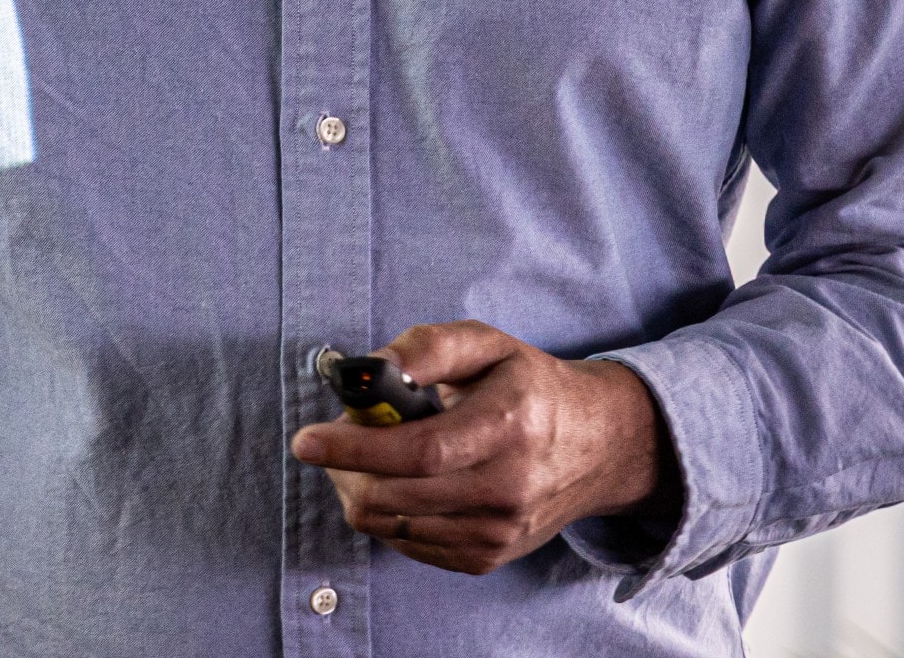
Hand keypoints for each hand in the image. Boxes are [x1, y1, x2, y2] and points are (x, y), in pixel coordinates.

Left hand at [289, 321, 670, 575]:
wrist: (596, 447)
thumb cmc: (529, 388)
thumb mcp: (487, 345)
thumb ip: (425, 347)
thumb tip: (368, 370)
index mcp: (508, 426)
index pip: (419, 451)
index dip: (355, 449)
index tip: (307, 440)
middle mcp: (507, 488)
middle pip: (394, 495)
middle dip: (344, 466)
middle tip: (339, 436)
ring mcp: (498, 532)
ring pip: (390, 525)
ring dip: (359, 489)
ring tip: (372, 456)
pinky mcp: (487, 557)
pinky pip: (407, 544)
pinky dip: (387, 512)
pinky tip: (402, 482)